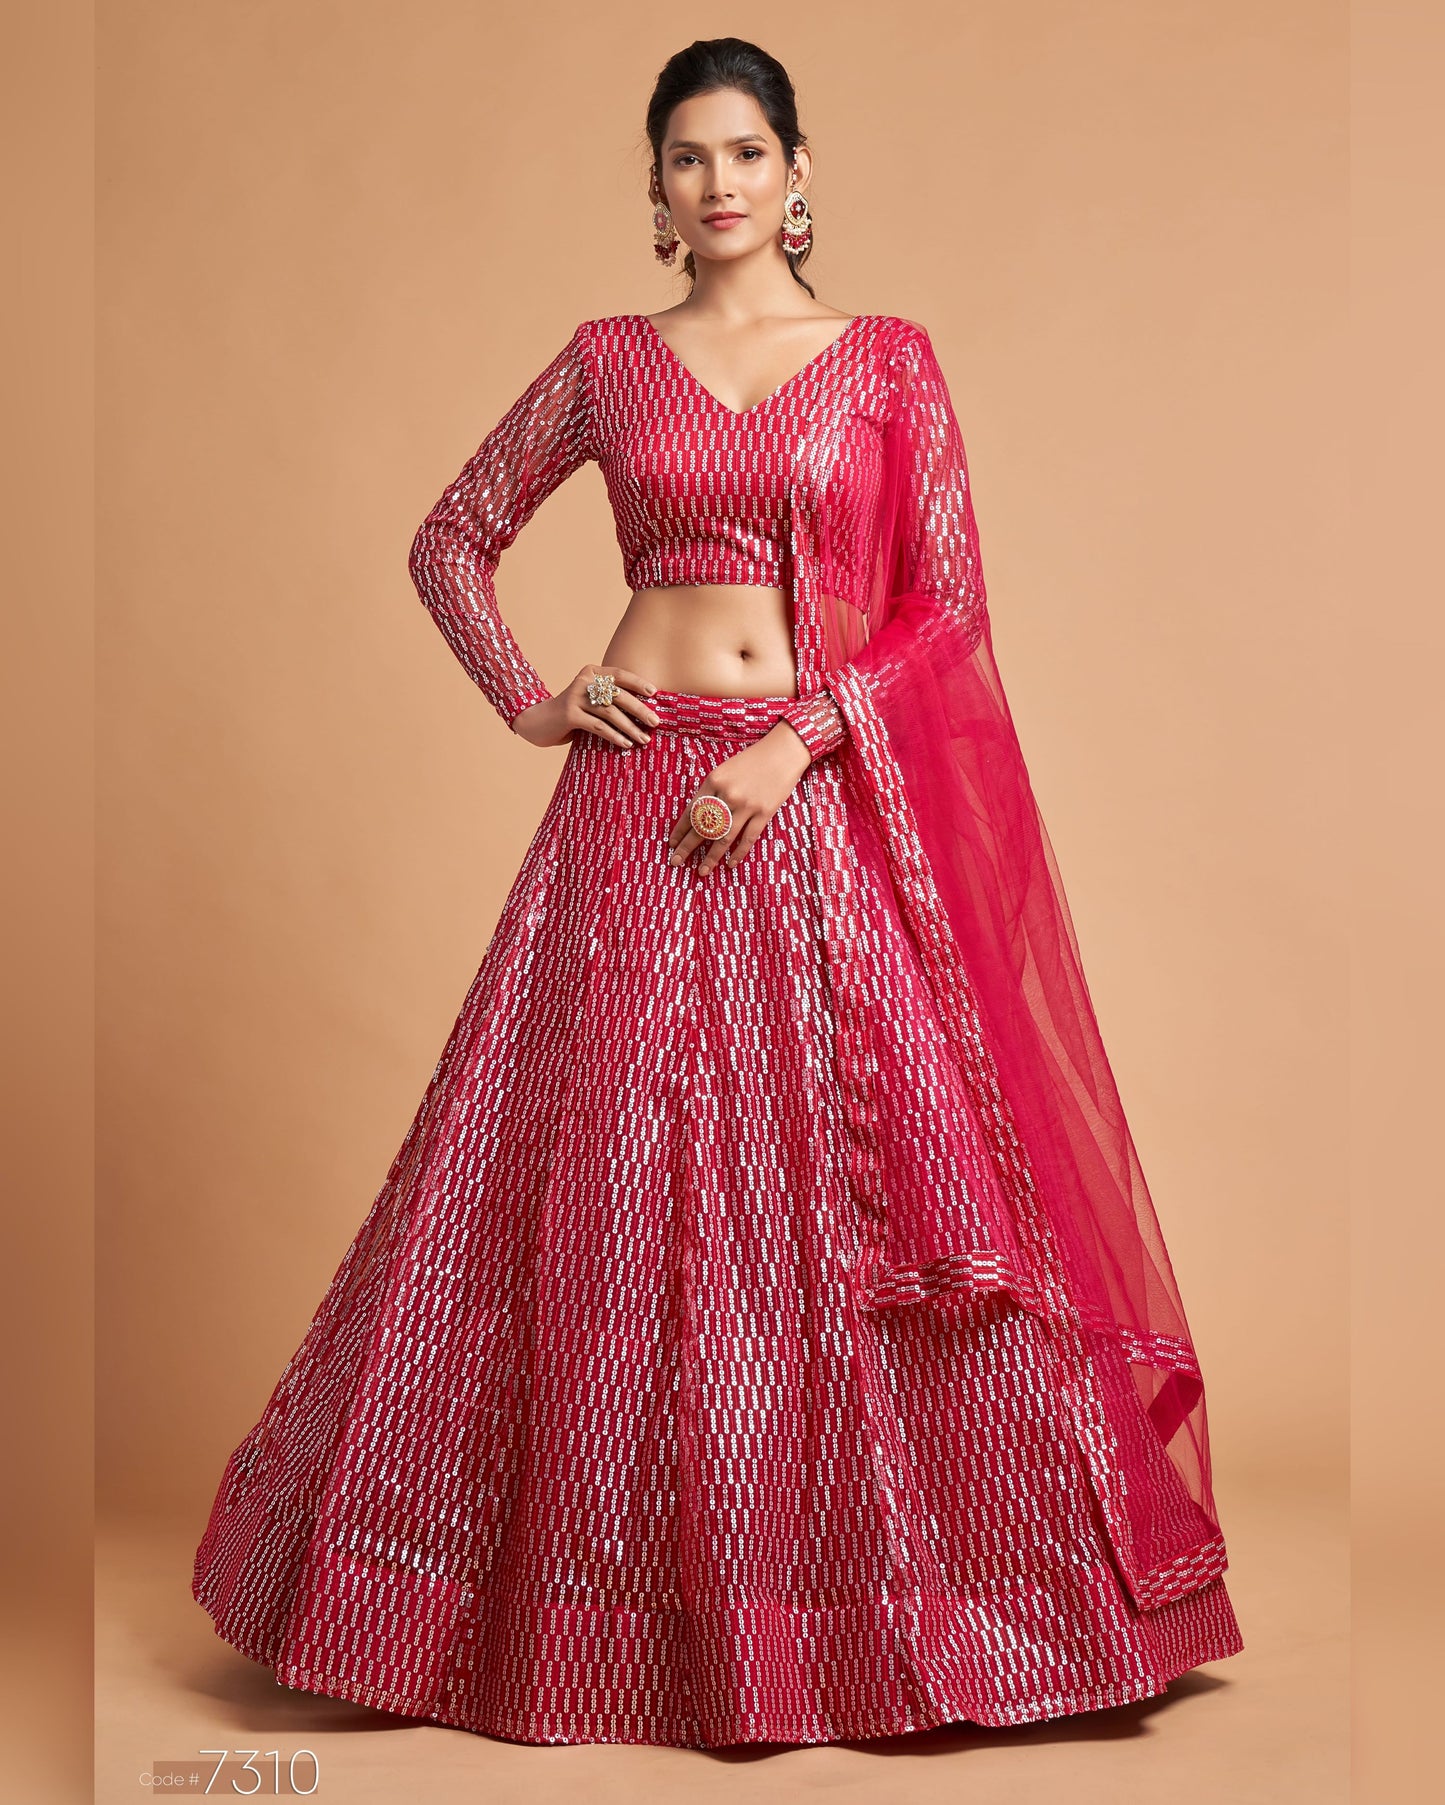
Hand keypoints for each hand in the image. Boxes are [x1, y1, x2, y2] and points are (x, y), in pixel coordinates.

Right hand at [511, 664, 660, 748]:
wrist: (537, 722)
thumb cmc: (571, 714)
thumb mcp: (590, 702)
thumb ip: (609, 701)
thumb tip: (645, 713)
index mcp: (591, 672)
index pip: (619, 674)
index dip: (638, 683)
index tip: (655, 693)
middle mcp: (583, 681)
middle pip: (618, 694)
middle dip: (639, 709)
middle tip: (655, 722)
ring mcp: (575, 697)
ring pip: (610, 712)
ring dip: (630, 727)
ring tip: (644, 739)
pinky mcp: (569, 714)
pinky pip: (599, 726)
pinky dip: (615, 736)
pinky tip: (626, 744)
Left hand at [666, 721, 812, 875]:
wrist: (783, 752)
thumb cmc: (752, 760)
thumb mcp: (725, 769)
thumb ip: (712, 791)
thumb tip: (699, 818)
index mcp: (714, 780)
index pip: (691, 811)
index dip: (680, 829)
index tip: (672, 843)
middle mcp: (727, 794)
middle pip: (703, 827)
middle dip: (687, 847)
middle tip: (676, 862)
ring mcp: (746, 805)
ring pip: (723, 838)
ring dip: (711, 857)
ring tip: (701, 871)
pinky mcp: (764, 812)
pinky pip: (747, 838)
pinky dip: (738, 853)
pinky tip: (729, 864)